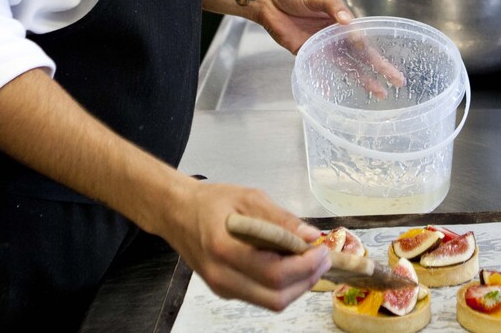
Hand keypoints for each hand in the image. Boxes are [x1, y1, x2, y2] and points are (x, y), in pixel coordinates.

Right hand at [161, 179, 329, 310]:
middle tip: (323, 258)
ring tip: (310, 261)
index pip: (275, 272)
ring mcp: (222, 287)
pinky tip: (290, 265)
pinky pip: (261, 297)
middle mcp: (222, 275)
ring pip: (270, 302)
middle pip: (275, 296)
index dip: (305, 265)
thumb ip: (281, 219)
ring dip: (297, 286)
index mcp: (225, 248)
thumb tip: (310, 235)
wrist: (178, 213)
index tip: (322, 250)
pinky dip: (282, 286)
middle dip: (307, 280)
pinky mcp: (225, 291)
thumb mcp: (249, 198)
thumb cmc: (211, 202)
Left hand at [254, 0, 405, 97]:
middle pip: (359, 57)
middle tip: (395, 82)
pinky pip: (319, 69)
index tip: (386, 63)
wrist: (268, 1)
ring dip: (361, 78)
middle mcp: (334, 37)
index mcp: (340, 21)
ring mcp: (320, 47)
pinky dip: (328, 81)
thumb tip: (348, 21)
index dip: (375, 51)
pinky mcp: (304, 54)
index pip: (363, 40)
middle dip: (377, 69)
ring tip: (377, 91)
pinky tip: (338, 92)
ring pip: (345, 66)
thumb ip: (333, 7)